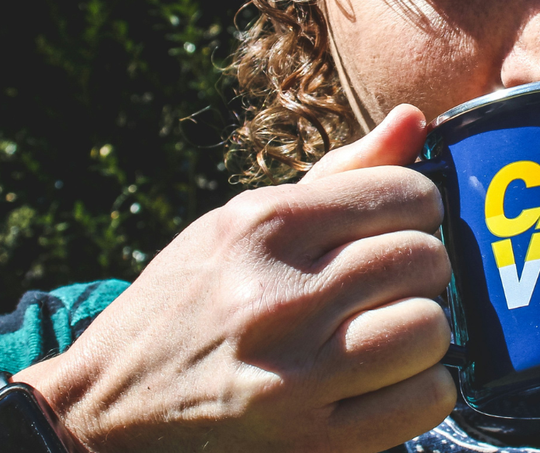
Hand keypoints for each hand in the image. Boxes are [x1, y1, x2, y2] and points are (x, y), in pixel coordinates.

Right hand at [22, 105, 455, 452]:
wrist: (108, 405)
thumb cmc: (191, 300)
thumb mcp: (242, 222)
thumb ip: (339, 174)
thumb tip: (416, 118)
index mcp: (261, 226)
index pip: (405, 194)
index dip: (417, 208)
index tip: (397, 226)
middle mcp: (275, 298)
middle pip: (424, 260)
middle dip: (422, 268)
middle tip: (391, 283)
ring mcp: (294, 377)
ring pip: (430, 328)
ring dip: (424, 330)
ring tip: (390, 330)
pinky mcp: (312, 442)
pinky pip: (425, 399)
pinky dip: (423, 387)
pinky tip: (388, 379)